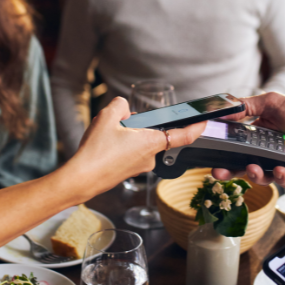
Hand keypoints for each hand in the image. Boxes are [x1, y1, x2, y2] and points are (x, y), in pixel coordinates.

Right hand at [70, 97, 205, 195]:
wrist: (81, 179)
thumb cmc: (96, 152)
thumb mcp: (107, 117)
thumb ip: (120, 105)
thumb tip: (124, 108)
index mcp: (151, 143)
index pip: (183, 135)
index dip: (196, 127)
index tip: (203, 121)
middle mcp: (150, 157)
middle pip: (153, 133)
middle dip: (138, 124)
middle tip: (118, 122)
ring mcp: (140, 167)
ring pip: (140, 142)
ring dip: (127, 135)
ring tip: (106, 136)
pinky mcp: (129, 172)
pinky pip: (130, 152)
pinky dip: (121, 146)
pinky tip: (105, 146)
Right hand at [211, 92, 284, 188]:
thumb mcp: (272, 102)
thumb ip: (247, 105)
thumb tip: (223, 109)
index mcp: (260, 137)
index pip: (237, 148)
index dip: (224, 153)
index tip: (212, 155)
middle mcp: (269, 154)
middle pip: (244, 167)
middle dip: (229, 172)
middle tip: (218, 172)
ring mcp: (282, 166)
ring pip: (262, 178)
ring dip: (254, 175)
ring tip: (253, 168)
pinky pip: (284, 182)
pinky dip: (280, 177)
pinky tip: (281, 169)